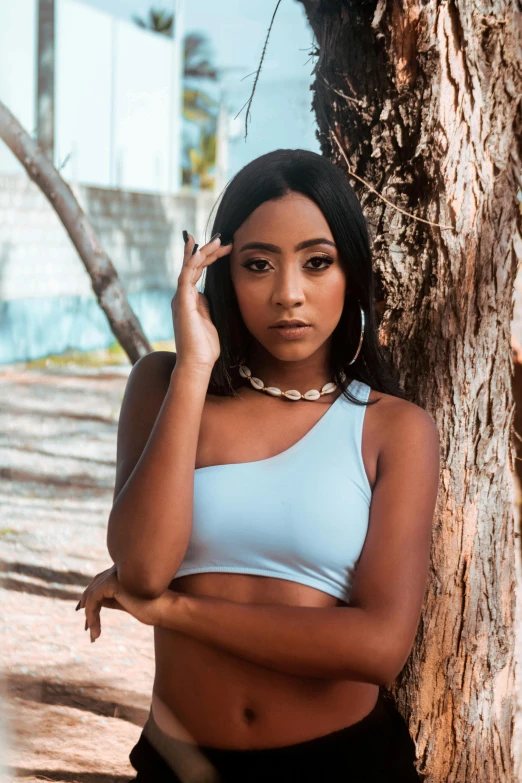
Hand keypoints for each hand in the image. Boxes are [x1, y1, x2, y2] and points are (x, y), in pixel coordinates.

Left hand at [76, 565, 173, 641]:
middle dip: (88, 604)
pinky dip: (91, 615)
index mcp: (126, 569)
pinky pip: (94, 599)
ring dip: (90, 616)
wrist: (168, 609)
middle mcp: (120, 567)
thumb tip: (99, 602)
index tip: (90, 617)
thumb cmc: (154, 607)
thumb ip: (114, 598)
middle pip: (95, 584)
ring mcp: (117, 572)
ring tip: (94, 635)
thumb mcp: (128, 603)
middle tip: (87, 626)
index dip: (93, 596)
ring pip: (93, 593)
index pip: (102, 580)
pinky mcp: (113, 582)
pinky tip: (95, 630)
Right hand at [172, 232, 232, 370]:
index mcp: (190, 299)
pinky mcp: (182, 302)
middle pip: (194, 265)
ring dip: (204, 252)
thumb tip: (212, 295)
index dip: (210, 258)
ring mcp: (181, 298)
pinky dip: (193, 262)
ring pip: (190, 267)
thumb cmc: (206, 347)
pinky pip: (186, 276)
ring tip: (219, 240)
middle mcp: (182, 295)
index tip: (226, 247)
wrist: (197, 363)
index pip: (198, 271)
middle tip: (224, 239)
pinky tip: (201, 251)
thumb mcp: (211, 320)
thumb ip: (209, 306)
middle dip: (208, 250)